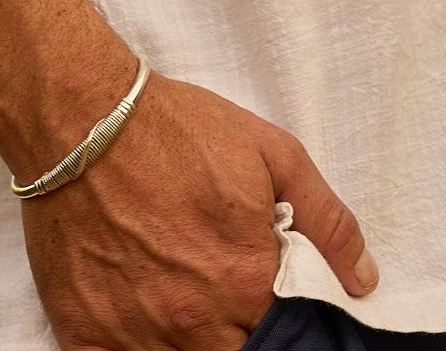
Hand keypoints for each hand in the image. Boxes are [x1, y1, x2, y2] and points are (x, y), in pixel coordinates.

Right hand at [20, 71, 378, 349]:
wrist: (84, 117)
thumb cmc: (175, 129)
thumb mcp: (271, 152)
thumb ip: (326, 220)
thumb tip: (362, 280)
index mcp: (245, 280)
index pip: (284, 336)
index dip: (276, 316)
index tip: (258, 294)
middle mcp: (192, 319)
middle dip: (235, 331)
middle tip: (218, 290)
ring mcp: (133, 330)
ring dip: (189, 340)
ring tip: (178, 295)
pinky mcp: (83, 329)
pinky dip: (133, 350)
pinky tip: (137, 319)